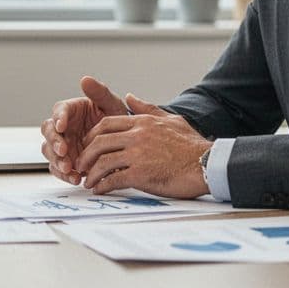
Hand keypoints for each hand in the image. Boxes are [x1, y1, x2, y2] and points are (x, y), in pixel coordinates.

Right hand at [40, 76, 129, 184]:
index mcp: (71, 110)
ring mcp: (63, 146)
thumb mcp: (113, 105)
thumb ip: (99, 93)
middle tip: (63, 151)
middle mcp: (63, 128)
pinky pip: (59, 169)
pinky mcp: (66, 162)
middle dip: (54, 142)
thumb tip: (85, 79)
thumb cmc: (118, 121)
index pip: (58, 111)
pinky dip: (65, 175)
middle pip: (48, 132)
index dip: (58, 118)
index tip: (62, 125)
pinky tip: (76, 178)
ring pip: (50, 152)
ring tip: (70, 168)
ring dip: (57, 160)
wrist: (127, 144)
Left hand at [74, 94, 211, 197]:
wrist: (207, 165)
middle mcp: (137, 136)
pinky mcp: (141, 174)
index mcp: (142, 122)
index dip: (92, 135)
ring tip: (87, 181)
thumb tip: (129, 97)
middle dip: (86, 155)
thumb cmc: (192, 145)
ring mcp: (138, 155)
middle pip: (99, 142)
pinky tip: (100, 190)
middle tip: (81, 165)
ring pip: (102, 162)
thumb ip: (148, 108)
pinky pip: (113, 180)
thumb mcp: (171, 119)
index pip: (106, 124)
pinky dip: (102, 186)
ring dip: (91, 173)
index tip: (88, 145)